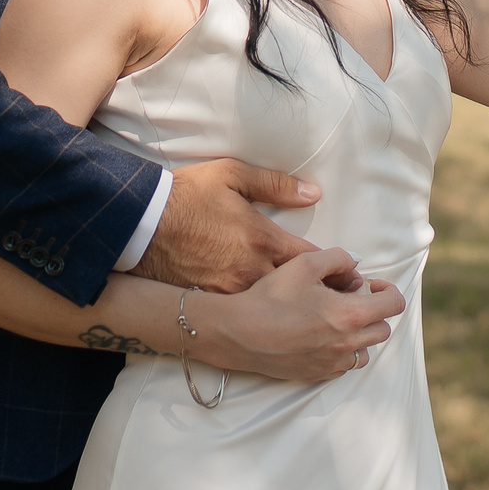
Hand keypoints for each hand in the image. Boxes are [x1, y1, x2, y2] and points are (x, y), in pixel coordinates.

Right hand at [130, 157, 331, 293]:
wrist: (140, 226)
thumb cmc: (185, 196)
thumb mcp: (231, 175)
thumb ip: (275, 184)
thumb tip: (311, 193)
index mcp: (262, 238)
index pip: (310, 258)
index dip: (334, 268)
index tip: (348, 273)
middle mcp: (252, 269)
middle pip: (299, 290)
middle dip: (319, 293)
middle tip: (335, 296)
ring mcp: (232, 290)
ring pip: (274, 305)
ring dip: (293, 307)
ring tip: (310, 309)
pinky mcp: (213, 301)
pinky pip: (247, 312)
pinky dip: (261, 312)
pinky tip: (270, 315)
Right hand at [196, 247, 406, 381]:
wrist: (239, 332)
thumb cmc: (271, 296)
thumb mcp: (305, 264)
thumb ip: (339, 258)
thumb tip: (355, 264)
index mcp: (350, 316)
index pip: (393, 305)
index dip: (388, 290)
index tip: (371, 284)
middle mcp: (347, 344)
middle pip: (383, 329)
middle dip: (373, 311)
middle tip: (349, 298)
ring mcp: (333, 363)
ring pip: (366, 352)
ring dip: (360, 334)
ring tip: (337, 319)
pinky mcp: (318, 375)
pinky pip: (344, 365)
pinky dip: (342, 350)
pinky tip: (321, 336)